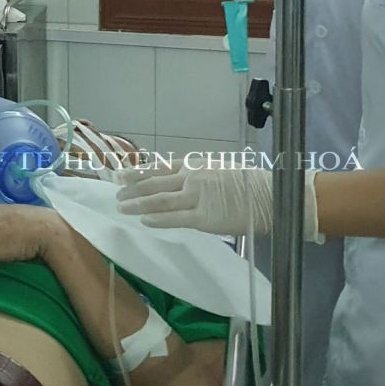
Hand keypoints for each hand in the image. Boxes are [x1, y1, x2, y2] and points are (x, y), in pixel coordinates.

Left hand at [116, 162, 322, 242]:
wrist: (269, 195)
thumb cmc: (247, 183)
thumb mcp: (217, 170)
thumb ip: (196, 176)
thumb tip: (178, 182)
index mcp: (194, 165)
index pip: (158, 168)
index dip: (137, 172)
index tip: (120, 175)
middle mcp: (190, 178)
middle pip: (153, 183)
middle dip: (131, 189)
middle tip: (115, 194)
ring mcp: (196, 197)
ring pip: (158, 200)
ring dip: (137, 204)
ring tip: (122, 208)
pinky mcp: (203, 217)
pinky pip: (175, 218)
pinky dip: (157, 219)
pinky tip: (144, 220)